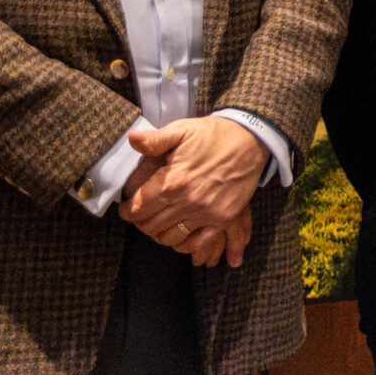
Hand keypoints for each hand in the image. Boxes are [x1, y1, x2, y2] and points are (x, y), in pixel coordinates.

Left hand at [123, 118, 268, 267]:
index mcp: (174, 180)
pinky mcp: (223, 218)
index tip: (125, 209)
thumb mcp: (182, 130)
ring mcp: (207, 212)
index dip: (126, 211)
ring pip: (171, 237)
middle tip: (139, 217)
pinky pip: (198, 241)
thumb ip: (155, 139)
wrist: (251, 140)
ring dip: (159, 234)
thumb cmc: (213, 135)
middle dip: (140, 223)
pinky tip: (179, 237)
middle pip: (151, 225)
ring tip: (157, 225)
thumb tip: (132, 138)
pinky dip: (185, 244)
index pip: (138, 207)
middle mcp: (189, 200)